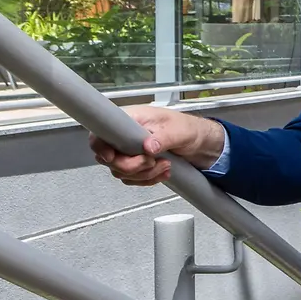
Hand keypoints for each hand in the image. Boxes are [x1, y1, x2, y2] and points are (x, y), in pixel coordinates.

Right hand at [87, 106, 223, 186]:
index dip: (101, 147)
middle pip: (109, 159)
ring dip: (144, 174)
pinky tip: (162, 173)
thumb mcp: (179, 130)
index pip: (101, 133)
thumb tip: (148, 146)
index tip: (111, 157)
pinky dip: (147, 179)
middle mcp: (124, 136)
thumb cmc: (188, 128)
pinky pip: (132, 179)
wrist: (199, 143)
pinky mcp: (135, 164)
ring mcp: (128, 151)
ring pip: (121, 172)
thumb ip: (163, 137)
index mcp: (129, 120)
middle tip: (152, 161)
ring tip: (164, 165)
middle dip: (132, 166)